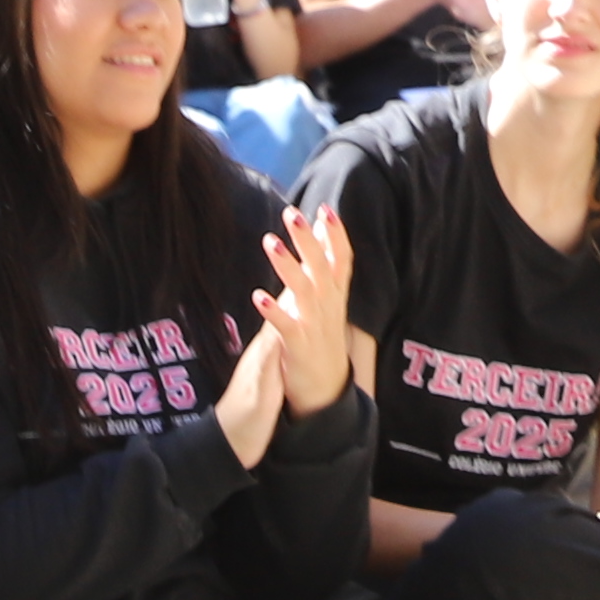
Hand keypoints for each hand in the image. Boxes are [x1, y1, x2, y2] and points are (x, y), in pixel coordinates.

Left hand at [221, 206, 356, 442]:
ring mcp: (315, 326)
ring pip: (304, 292)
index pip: (342, 259)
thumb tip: (321, 230)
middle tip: (292, 214)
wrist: (326, 390)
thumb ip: (325, 266)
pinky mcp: (299, 347)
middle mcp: (329, 307)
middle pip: (322, 268)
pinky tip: (258, 297)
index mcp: (336, 295)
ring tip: (269, 242)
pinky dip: (274, 312)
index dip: (336, 235)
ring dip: (287, 266)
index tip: (325, 209)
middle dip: (308, 241)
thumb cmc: (323, 338)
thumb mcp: (329, 301)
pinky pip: (286, 327)